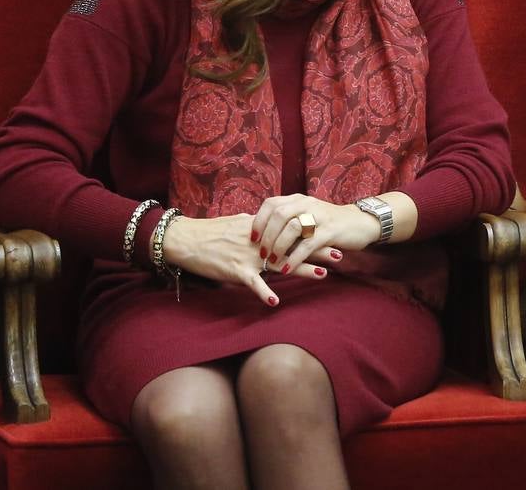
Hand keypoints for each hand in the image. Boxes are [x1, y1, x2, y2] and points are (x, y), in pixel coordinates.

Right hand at [160, 213, 332, 307]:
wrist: (186, 239)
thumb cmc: (212, 232)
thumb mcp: (240, 223)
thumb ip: (260, 226)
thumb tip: (275, 224)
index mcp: (262, 229)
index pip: (292, 230)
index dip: (313, 234)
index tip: (333, 234)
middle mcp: (259, 241)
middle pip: (293, 245)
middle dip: (317, 250)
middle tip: (339, 254)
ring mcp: (248, 256)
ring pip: (279, 263)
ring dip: (301, 269)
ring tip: (322, 274)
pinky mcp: (235, 270)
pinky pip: (252, 283)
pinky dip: (263, 292)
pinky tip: (275, 301)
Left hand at [252, 195, 381, 279]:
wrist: (361, 223)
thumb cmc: (329, 223)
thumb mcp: (308, 215)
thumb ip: (288, 220)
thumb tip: (263, 233)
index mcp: (299, 199)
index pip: (271, 204)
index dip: (258, 221)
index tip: (252, 238)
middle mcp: (307, 204)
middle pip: (278, 215)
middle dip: (266, 237)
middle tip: (261, 253)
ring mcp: (320, 216)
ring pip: (292, 229)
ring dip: (279, 247)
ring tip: (272, 262)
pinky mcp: (330, 231)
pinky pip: (307, 245)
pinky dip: (294, 258)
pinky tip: (287, 269)